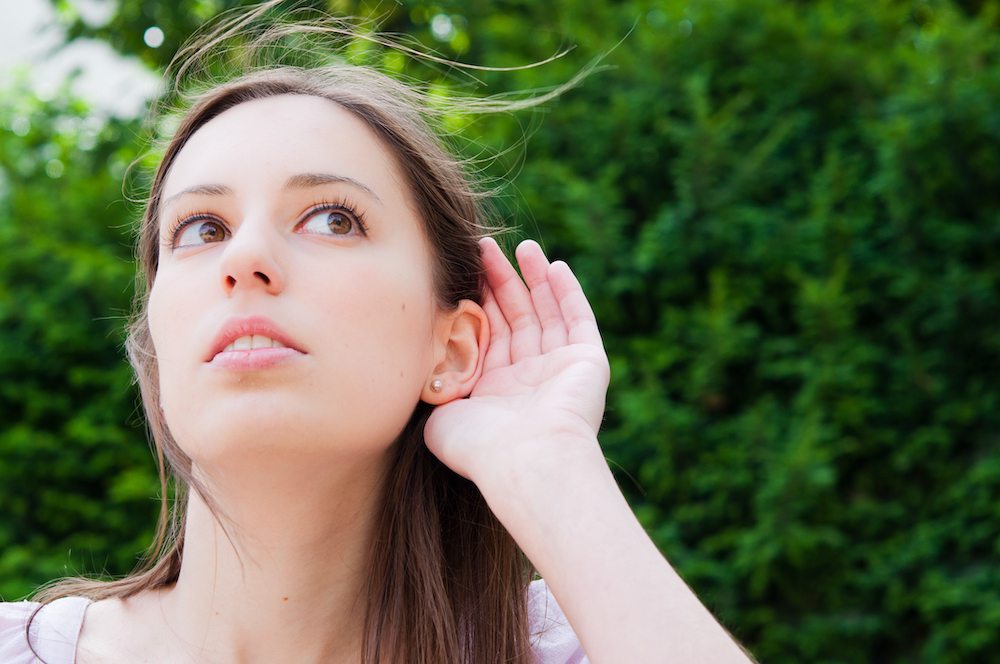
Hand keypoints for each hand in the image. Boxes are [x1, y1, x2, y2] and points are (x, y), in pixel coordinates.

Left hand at [424, 238, 610, 494]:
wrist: (527, 462)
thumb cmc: (479, 446)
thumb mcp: (439, 416)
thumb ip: (432, 388)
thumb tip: (420, 364)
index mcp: (495, 390)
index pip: (487, 333)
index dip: (477, 300)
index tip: (463, 269)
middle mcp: (528, 378)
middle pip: (515, 317)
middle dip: (501, 280)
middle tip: (485, 246)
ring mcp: (560, 369)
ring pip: (547, 312)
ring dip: (535, 278)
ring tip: (523, 246)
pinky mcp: (587, 362)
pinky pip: (578, 319)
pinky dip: (568, 292)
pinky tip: (554, 266)